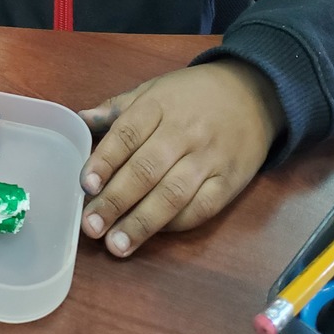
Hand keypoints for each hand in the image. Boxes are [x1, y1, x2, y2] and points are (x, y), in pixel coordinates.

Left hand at [78, 60, 284, 256]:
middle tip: (90, 226)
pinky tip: (152, 235)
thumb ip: (117, 108)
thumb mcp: (153, 89)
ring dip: (142, 222)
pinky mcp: (229, 182)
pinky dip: (175, 224)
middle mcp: (183, 132)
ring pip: (172, 194)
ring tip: (116, 244)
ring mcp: (208, 159)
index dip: (105, 161)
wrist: (253, 93)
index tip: (85, 185)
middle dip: (116, 201)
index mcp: (158, 105)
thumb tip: (80, 120)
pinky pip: (201, 208)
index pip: (127, 135)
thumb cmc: (193, 93)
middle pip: (146, 170)